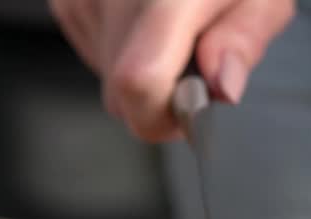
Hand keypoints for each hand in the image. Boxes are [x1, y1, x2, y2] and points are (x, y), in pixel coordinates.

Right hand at [47, 0, 293, 140]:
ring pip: (108, 81)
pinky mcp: (67, 2)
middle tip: (196, 55)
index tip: (193, 106)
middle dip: (162, 95)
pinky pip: (95, 55)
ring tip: (173, 28)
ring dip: (143, 72)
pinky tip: (146, 19)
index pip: (139, 83)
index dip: (165, 115)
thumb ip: (243, 41)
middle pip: (122, 95)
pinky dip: (124, 50)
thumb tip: (221, 88)